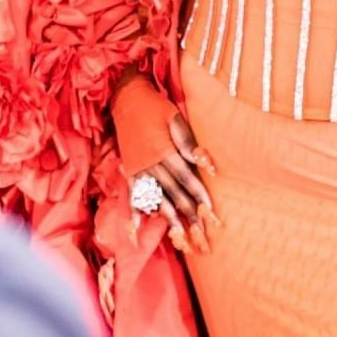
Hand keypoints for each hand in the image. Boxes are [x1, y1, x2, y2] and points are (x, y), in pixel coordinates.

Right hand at [130, 112, 221, 253]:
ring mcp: (138, 169)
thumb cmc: (155, 107)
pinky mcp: (130, 171)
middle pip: (174, 193)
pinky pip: (133, 195)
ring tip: (180, 238)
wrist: (125, 98)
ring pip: (156, 198)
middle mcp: (151, 164)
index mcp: (164, 150)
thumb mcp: (175, 117)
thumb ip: (187, 141)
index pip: (186, 177)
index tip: (211, 212)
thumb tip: (203, 163)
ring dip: (169, 219)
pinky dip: (134, 213)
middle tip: (201, 234)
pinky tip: (136, 230)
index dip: (199, 195)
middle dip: (189, 214)